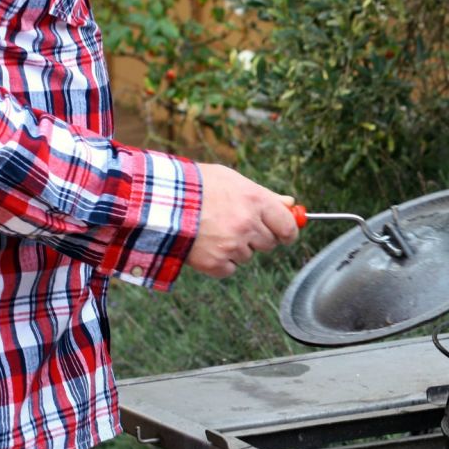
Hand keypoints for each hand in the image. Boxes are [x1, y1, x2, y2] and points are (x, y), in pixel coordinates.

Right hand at [186, 163, 298, 277]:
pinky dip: (221, 261)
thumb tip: (290, 205)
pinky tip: (206, 245)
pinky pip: (231, 268)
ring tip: (213, 230)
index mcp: (255, 201)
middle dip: (258, 237)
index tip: (285, 235)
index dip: (288, 232)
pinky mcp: (215, 263)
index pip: (288, 226)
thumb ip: (263, 194)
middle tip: (236, 226)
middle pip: (269, 243)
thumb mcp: (231, 180)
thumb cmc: (196, 185)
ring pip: (248, 256)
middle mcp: (247, 224)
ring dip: (236, 248)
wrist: (158, 201)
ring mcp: (232, 245)